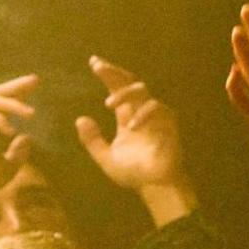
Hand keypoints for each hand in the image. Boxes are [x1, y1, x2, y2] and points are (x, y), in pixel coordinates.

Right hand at [0, 74, 38, 240]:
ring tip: (31, 114)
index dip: (19, 94)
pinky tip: (10, 131)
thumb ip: (18, 155)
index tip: (36, 83)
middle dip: (17, 86)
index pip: (3, 103)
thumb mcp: (7, 168)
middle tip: (35, 80)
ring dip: (14, 106)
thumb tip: (26, 137)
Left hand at [77, 57, 190, 196]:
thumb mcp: (106, 158)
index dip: (108, 75)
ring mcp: (156, 116)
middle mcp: (140, 111)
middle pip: (130, 82)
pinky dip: (142, 115)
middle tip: (98, 67)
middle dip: (114, 73)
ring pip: (142, 91)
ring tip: (108, 103)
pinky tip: (131, 126)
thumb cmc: (134, 173)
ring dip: (124, 93)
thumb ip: (92, 140)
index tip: (94, 62)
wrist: (154, 187)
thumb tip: (80, 119)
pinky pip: (157, 109)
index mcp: (126, 116)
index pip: (117, 89)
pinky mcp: (169, 123)